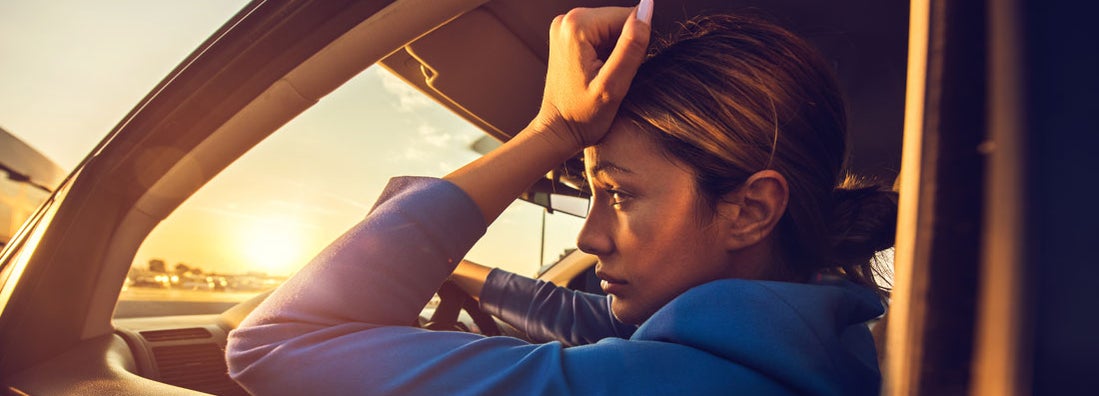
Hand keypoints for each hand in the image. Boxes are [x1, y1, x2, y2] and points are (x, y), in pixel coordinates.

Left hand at [531, 0, 652, 151]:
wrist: (558, 131)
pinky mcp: (567, 35)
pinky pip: (600, 34)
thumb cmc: (583, 116)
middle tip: (610, 77)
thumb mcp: (614, 85)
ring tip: (602, 76)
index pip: (628, 17)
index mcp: (577, 26)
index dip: (633, 46)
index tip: (618, 71)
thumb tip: (647, 8)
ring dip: (615, 51)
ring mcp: (564, 26)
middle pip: (619, 20)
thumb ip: (632, 46)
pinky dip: (605, 53)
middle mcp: (567, 19)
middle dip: (623, 47)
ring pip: (612, 28)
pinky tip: (596, 73)